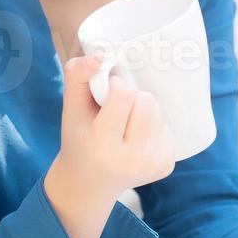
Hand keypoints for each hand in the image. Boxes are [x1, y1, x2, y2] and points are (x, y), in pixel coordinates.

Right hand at [43, 52, 175, 237]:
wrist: (89, 183)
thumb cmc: (79, 138)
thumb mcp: (70, 107)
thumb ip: (78, 74)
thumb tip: (101, 54)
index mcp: (102, 145)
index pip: (125, 95)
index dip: (117, 85)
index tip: (107, 91)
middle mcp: (130, 160)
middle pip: (147, 101)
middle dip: (132, 97)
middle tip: (117, 109)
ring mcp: (151, 165)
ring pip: (158, 112)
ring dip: (143, 110)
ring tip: (125, 124)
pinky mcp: (165, 165)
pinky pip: (167, 127)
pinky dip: (153, 126)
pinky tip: (136, 138)